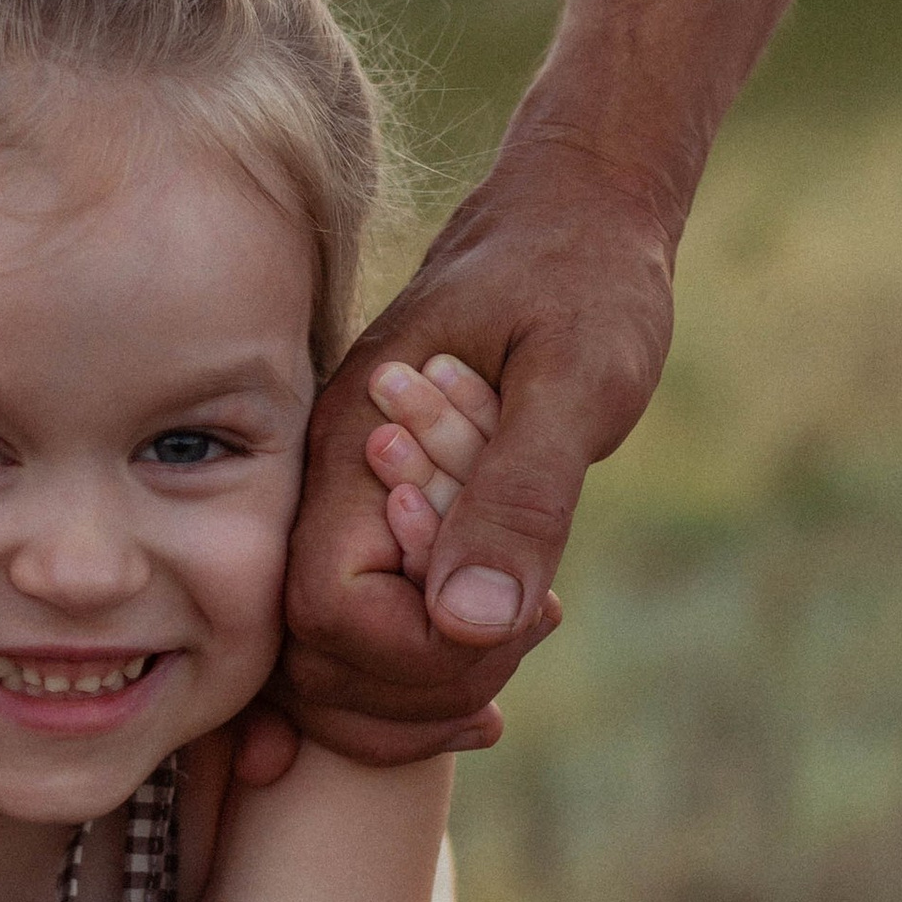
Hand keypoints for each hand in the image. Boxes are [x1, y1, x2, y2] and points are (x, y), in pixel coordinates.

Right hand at [279, 129, 676, 761]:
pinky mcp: (381, 514)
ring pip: (335, 659)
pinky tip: (510, 651)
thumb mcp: (578, 379)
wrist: (575, 215)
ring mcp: (347, 502)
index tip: (514, 614)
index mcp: (352, 444)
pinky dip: (429, 668)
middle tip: (538, 624)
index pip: (326, 611)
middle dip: (425, 683)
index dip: (414, 650)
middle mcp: (328, 482)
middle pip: (317, 656)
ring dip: (430, 685)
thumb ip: (521, 494)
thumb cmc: (584, 280)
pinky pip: (369, 627)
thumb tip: (470, 620)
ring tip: (533, 627)